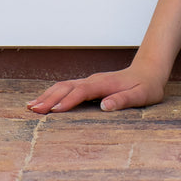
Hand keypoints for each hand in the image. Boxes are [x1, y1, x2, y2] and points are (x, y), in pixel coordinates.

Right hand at [26, 64, 166, 114]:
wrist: (149, 70)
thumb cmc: (147, 86)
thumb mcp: (142, 95)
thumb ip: (124, 99)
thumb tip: (105, 106)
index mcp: (106, 83)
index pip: (84, 91)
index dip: (69, 100)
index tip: (55, 110)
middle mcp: (95, 80)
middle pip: (69, 87)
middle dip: (50, 98)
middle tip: (33, 110)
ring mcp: (90, 81)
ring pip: (65, 86)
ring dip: (48, 95)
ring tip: (31, 107)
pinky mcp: (88, 84)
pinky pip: (67, 88)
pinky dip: (53, 93)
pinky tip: (42, 101)